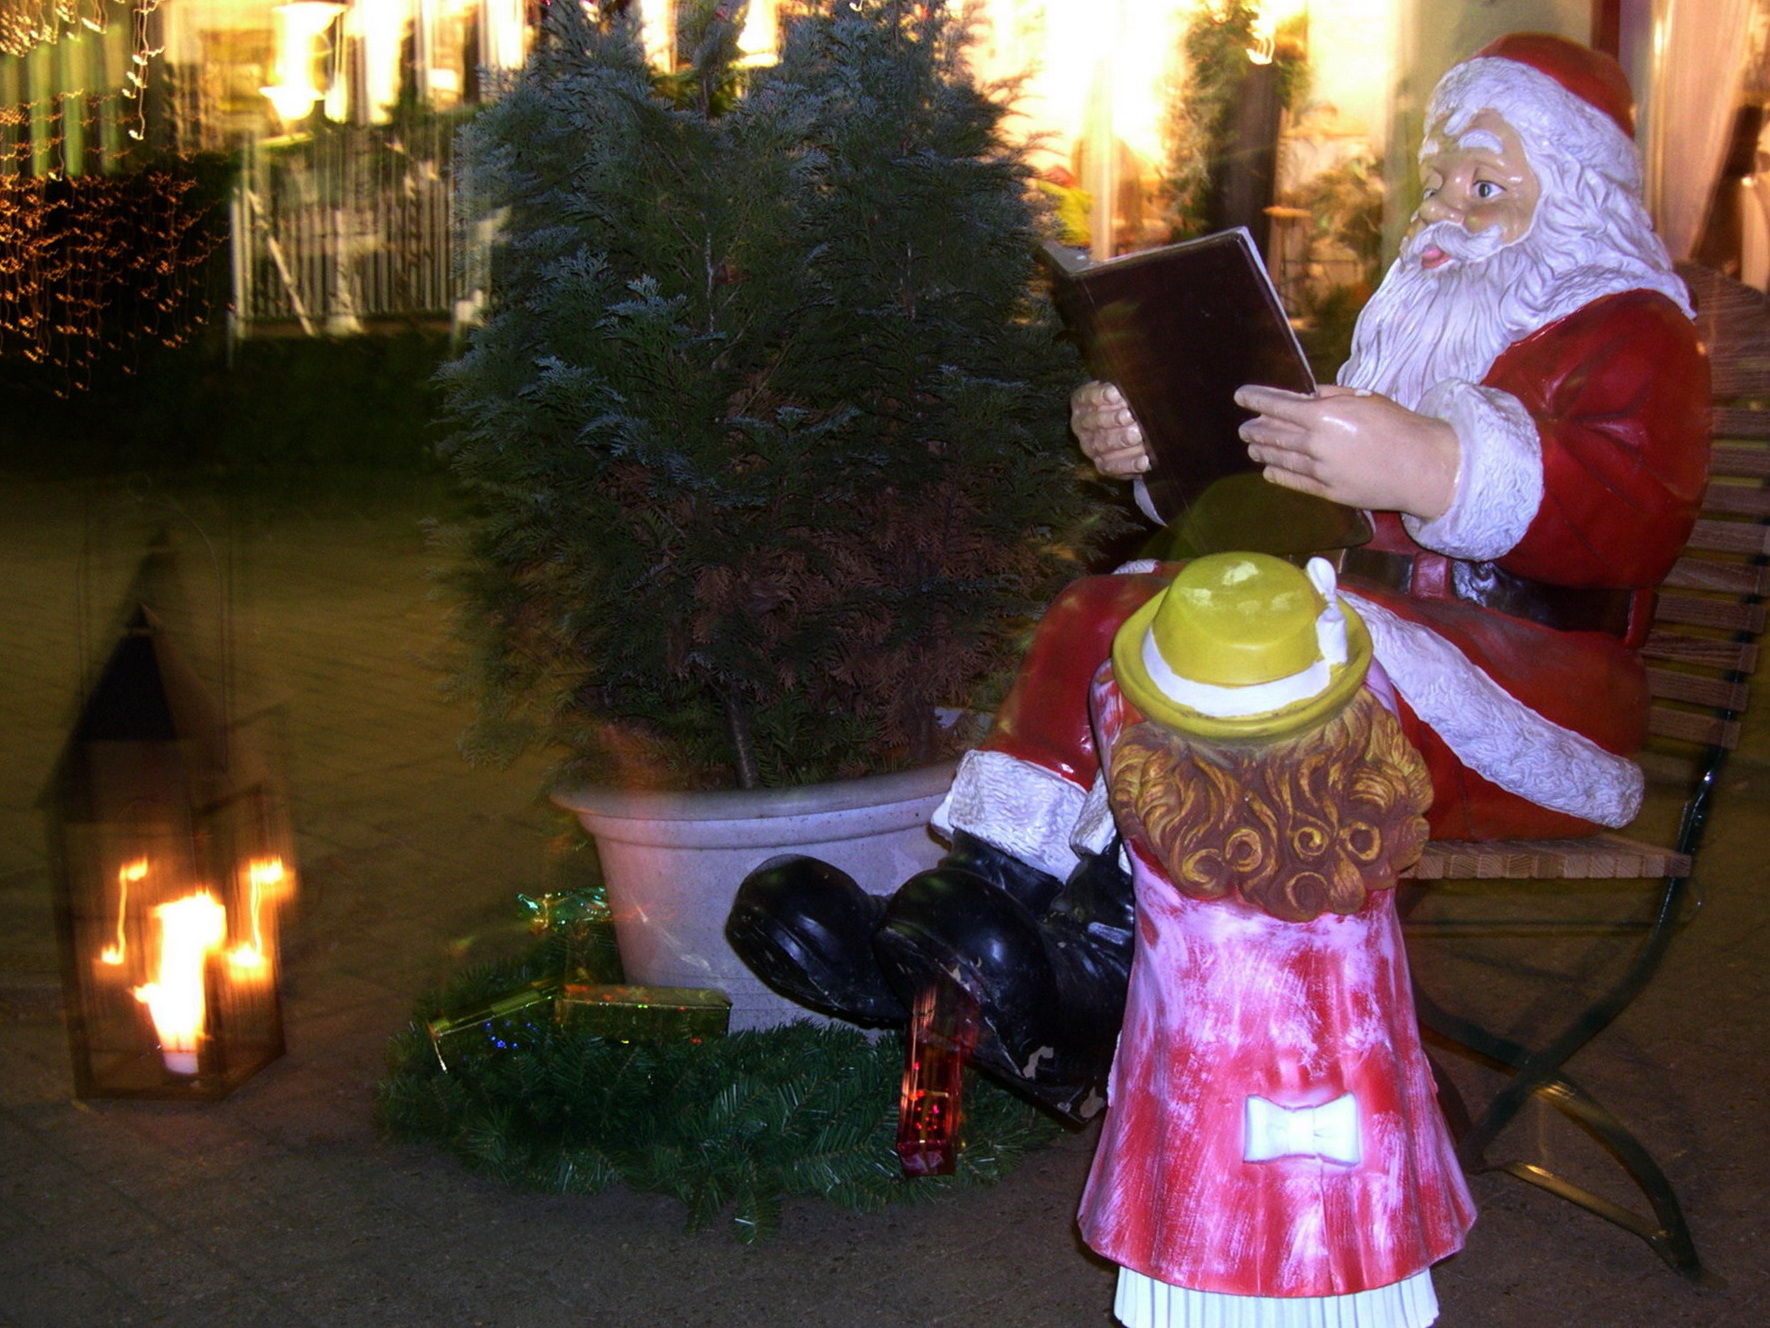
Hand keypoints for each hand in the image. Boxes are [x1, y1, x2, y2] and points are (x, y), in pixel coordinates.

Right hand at [1071, 381, 1150, 478]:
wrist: (1130, 428)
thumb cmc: (1127, 402)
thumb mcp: (1123, 390)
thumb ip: (1125, 387)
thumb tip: (1133, 387)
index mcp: (1082, 402)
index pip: (1086, 397)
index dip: (1100, 395)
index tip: (1116, 393)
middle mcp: (1081, 425)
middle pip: (1093, 422)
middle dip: (1112, 419)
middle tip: (1130, 416)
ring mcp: (1090, 446)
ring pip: (1102, 445)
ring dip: (1121, 440)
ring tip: (1138, 436)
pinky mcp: (1103, 465)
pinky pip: (1113, 467)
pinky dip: (1129, 464)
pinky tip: (1145, 460)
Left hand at [1235, 384, 1459, 520]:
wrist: (1421, 466)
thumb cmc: (1397, 425)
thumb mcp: (1363, 398)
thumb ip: (1328, 395)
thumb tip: (1302, 395)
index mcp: (1324, 415)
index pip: (1277, 405)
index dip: (1255, 399)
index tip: (1241, 396)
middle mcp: (1316, 443)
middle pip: (1273, 434)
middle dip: (1255, 428)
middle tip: (1245, 426)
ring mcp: (1320, 470)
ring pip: (1280, 458)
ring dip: (1262, 450)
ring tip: (1252, 446)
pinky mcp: (1328, 491)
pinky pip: (1295, 481)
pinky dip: (1278, 473)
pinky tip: (1268, 470)